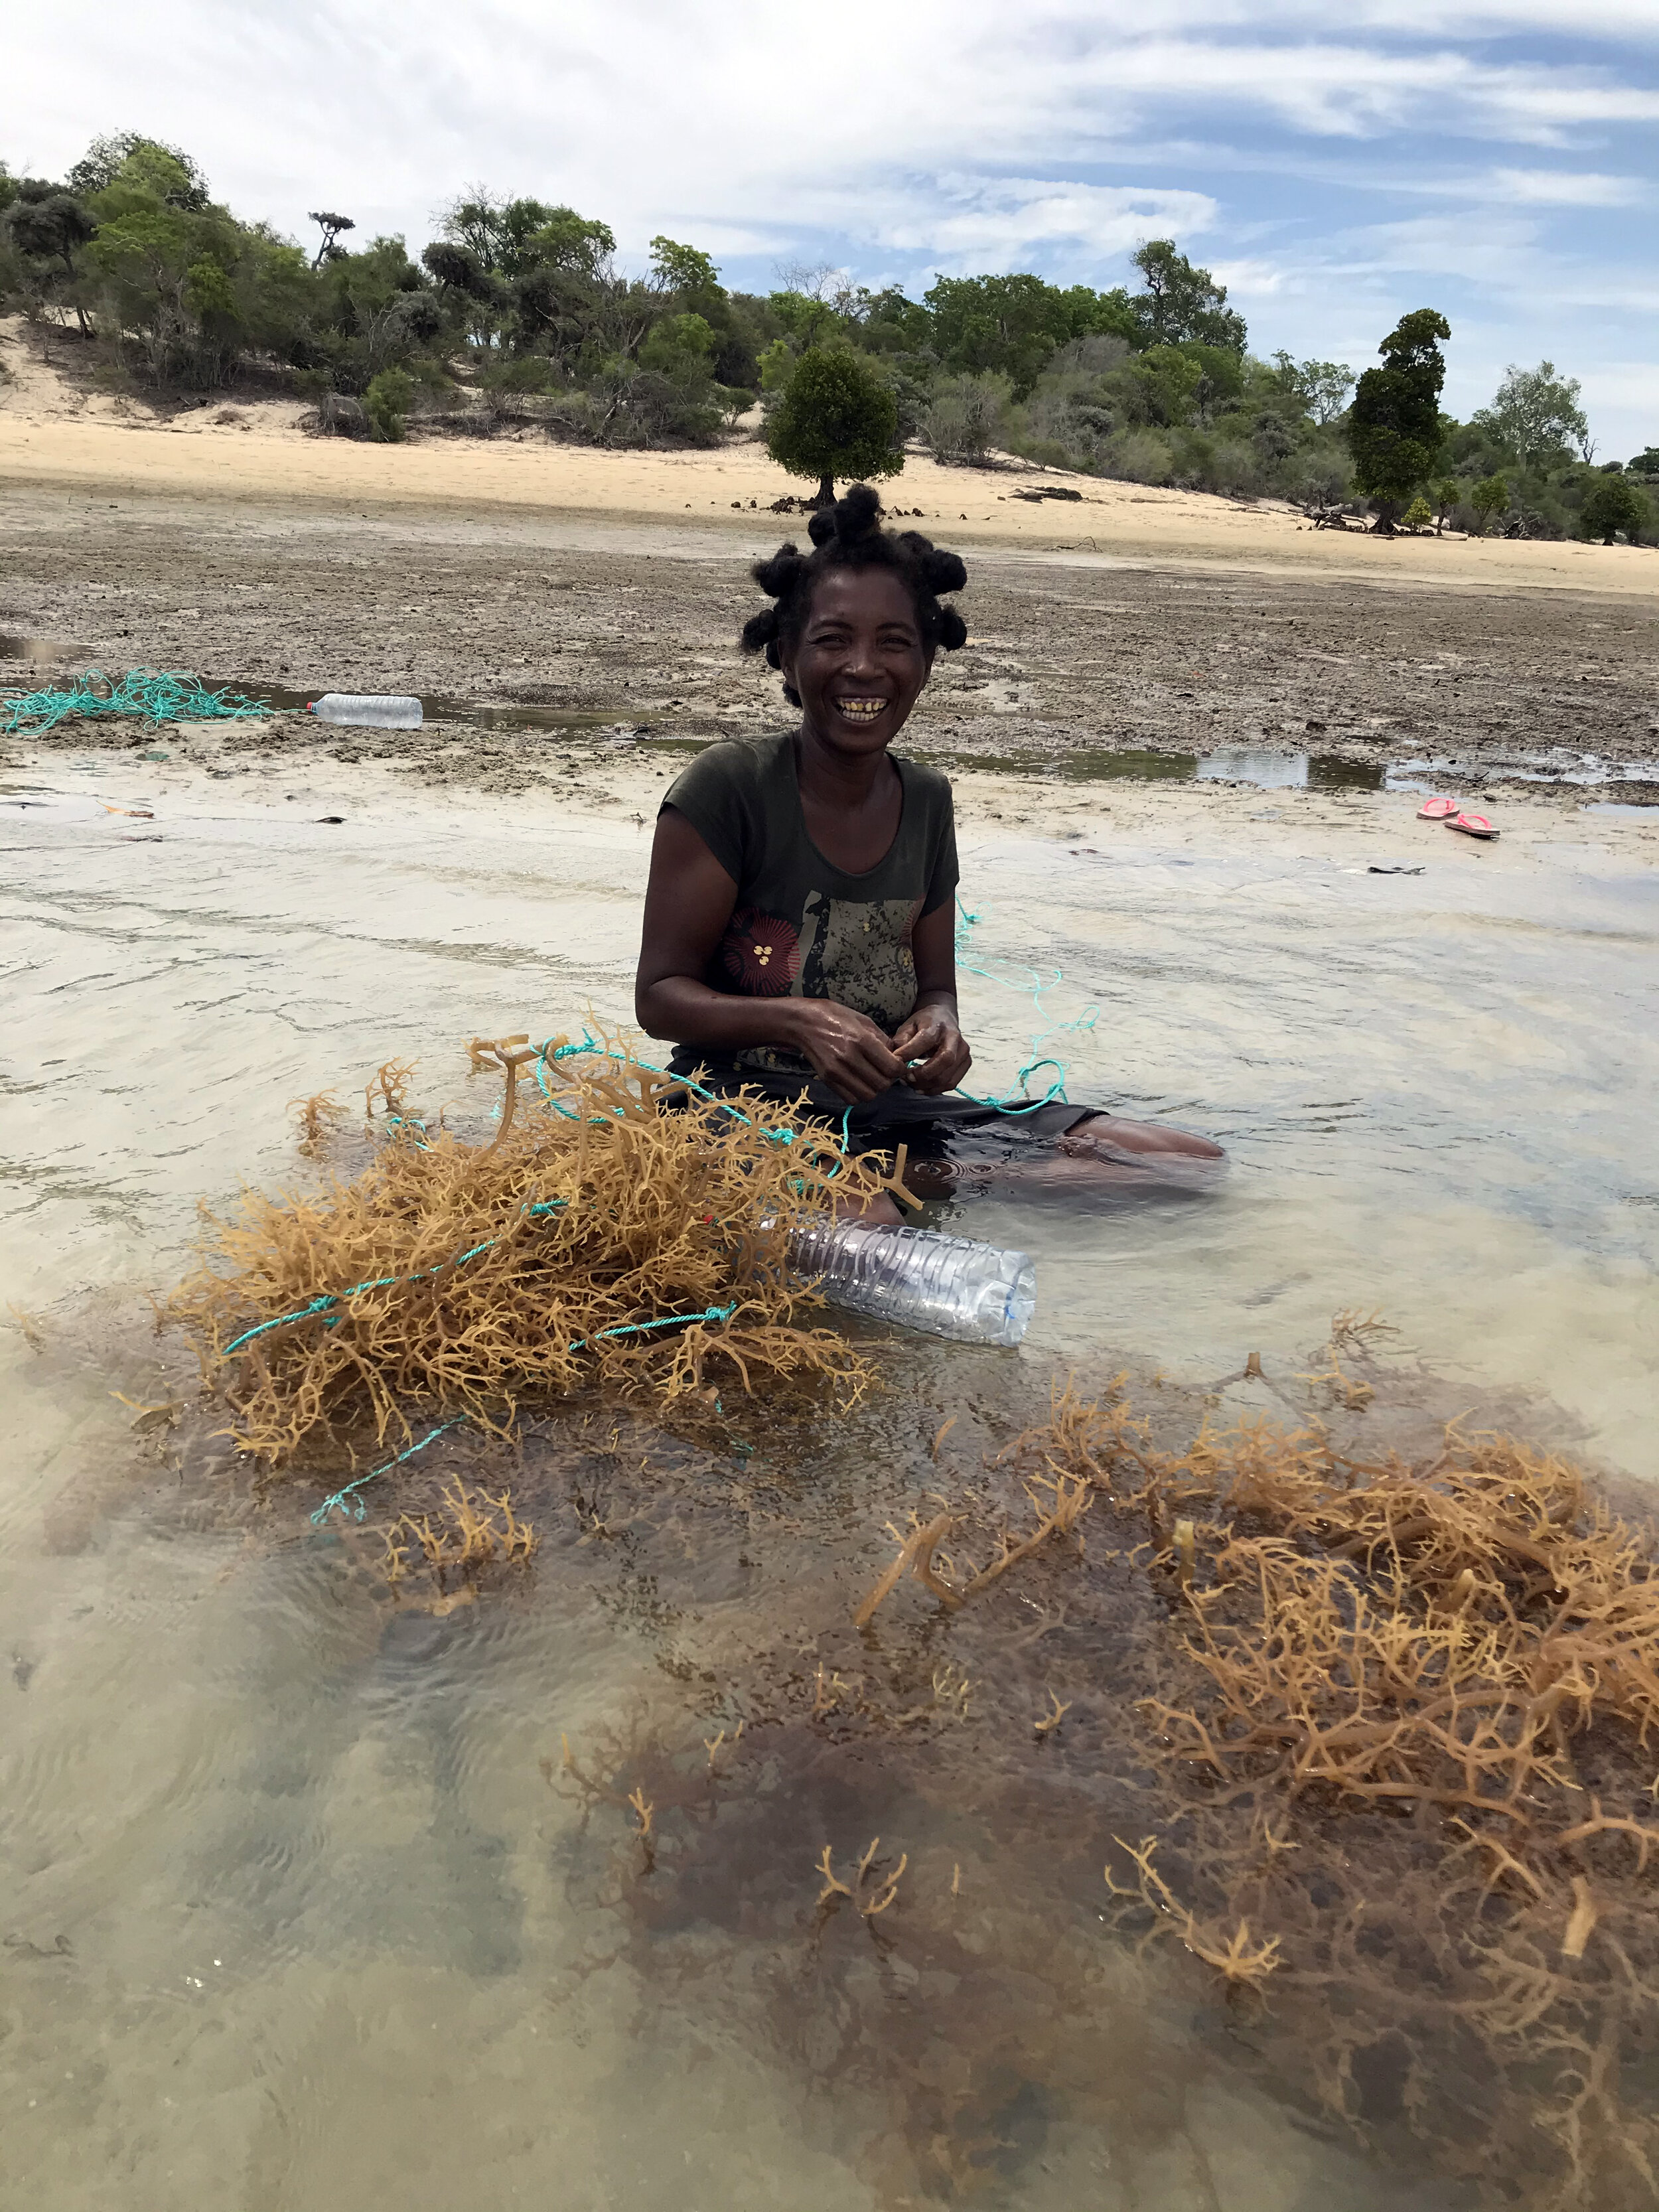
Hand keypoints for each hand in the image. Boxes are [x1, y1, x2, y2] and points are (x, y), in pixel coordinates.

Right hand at [786, 1000, 906, 1102]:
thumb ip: (882, 1039)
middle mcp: (849, 1058)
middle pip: (882, 1085)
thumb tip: (896, 1056)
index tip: (897, 1065)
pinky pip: (851, 1099)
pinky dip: (858, 1094)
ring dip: (873, 1089)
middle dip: (888, 1080)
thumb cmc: (834, 1017)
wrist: (802, 1022)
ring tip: (870, 1078)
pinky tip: (857, 1082)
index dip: (899, 1069)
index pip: (892, 1067)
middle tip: (884, 1072)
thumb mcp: (863, 1020)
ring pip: (868, 1096)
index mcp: (861, 1040)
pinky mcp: (827, 1080)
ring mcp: (836, 1071)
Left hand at [891, 1005, 971, 1095]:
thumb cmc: (923, 1024)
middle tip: (906, 1077)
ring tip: (911, 1083)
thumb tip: (897, 1058)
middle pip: (944, 1061)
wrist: (943, 1018)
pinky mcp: (966, 1062)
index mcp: (938, 1026)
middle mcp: (954, 1037)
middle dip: (922, 1075)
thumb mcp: (908, 1025)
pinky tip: (922, 1086)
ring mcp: (963, 1051)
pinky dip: (935, 1089)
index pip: (926, 1040)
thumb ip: (901, 1040)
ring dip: (927, 1085)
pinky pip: (951, 1083)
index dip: (909, 1053)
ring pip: (948, 1077)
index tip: (897, 1062)